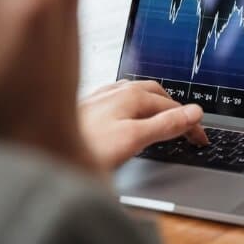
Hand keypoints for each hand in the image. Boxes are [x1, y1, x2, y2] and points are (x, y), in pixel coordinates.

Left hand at [79, 80, 208, 170]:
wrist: (41, 151)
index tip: (201, 140)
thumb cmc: (83, 147)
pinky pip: (119, 102)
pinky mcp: (88, 109)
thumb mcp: (133, 139)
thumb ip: (165, 125)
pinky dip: (134, 109)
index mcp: (130, 95)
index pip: (173, 106)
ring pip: (136, 95)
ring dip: (154, 106)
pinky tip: (126, 119)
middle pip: (156, 95)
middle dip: (175, 109)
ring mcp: (100, 98)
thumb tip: (194, 113)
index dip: (191, 124)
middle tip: (188, 130)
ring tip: (164, 120)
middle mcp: (115, 91)